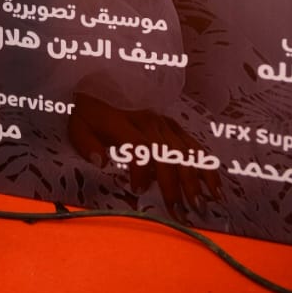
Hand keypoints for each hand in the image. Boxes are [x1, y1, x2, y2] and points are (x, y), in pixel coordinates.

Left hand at [68, 93, 221, 218]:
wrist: (101, 82)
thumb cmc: (90, 111)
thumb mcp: (78, 125)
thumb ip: (86, 144)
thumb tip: (102, 162)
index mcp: (122, 123)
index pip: (138, 147)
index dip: (141, 170)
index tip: (138, 190)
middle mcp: (147, 121)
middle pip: (167, 153)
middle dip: (176, 183)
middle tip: (182, 210)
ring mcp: (163, 121)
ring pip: (184, 150)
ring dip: (196, 177)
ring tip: (205, 201)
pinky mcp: (172, 123)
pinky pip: (191, 143)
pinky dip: (204, 163)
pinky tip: (214, 182)